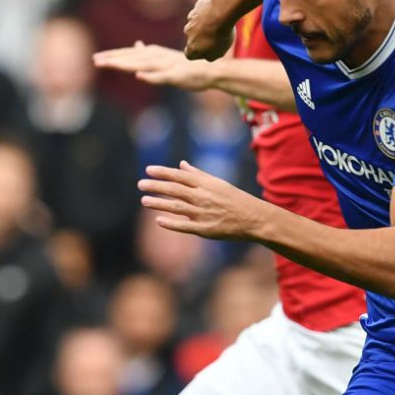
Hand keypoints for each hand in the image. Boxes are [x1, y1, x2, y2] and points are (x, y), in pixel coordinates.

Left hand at [93, 42, 217, 90]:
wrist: (210, 71)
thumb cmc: (186, 66)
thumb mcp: (164, 57)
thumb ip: (149, 53)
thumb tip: (136, 45)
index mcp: (154, 53)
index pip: (129, 54)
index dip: (113, 55)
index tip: (96, 58)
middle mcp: (158, 57)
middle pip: (132, 58)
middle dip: (113, 59)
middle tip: (95, 60)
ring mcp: (167, 66)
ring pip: (142, 65)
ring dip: (125, 65)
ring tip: (110, 65)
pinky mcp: (176, 76)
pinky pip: (161, 77)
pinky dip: (150, 76)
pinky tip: (139, 76)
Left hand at [140, 160, 270, 238]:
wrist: (253, 218)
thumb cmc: (234, 199)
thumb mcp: (218, 183)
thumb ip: (198, 174)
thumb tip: (181, 164)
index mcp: (206, 184)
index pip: (179, 176)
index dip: (163, 172)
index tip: (148, 170)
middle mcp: (203, 197)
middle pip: (174, 190)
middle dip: (156, 186)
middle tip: (141, 184)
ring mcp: (203, 214)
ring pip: (175, 207)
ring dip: (158, 203)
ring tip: (144, 200)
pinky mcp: (205, 230)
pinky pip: (184, 226)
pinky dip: (171, 223)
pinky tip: (158, 220)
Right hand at [184, 0, 240, 60]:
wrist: (221, 12)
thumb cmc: (221, 34)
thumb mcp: (219, 52)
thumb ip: (211, 56)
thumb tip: (207, 56)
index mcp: (192, 47)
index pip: (189, 54)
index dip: (197, 53)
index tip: (207, 50)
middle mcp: (188, 33)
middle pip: (192, 37)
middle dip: (201, 37)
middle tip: (216, 35)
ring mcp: (191, 19)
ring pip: (196, 24)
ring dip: (205, 24)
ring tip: (220, 23)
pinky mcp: (197, 7)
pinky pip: (202, 12)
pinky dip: (208, 13)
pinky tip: (219, 13)